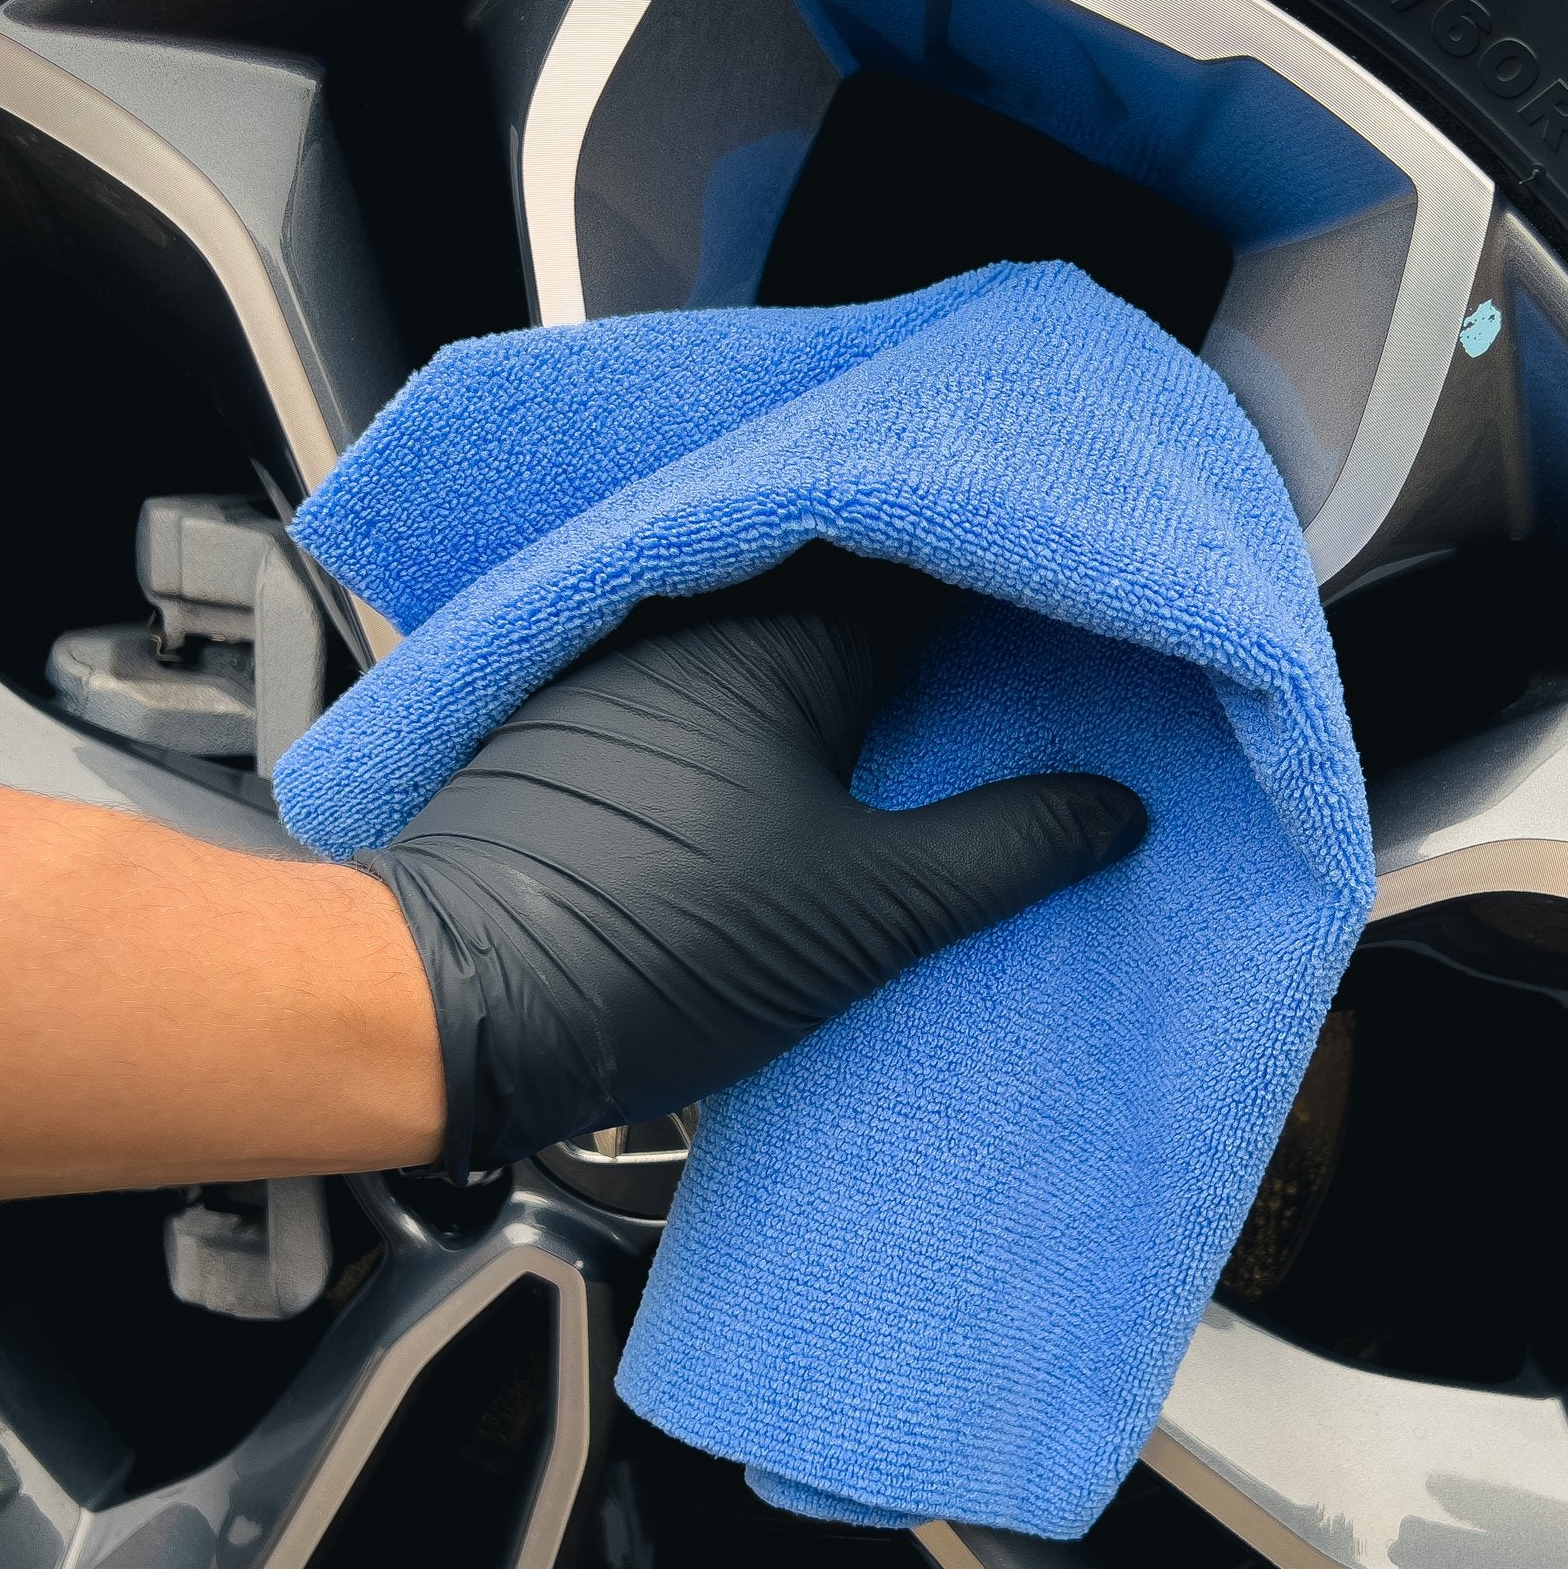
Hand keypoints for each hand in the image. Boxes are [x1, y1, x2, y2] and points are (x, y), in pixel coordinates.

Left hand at [360, 550, 1147, 1178]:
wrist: (454, 1007)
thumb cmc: (655, 944)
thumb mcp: (865, 909)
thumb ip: (1003, 850)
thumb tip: (1113, 811)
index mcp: (780, 631)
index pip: (926, 561)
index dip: (1013, 583)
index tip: (1085, 614)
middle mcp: (698, 619)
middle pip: (855, 590)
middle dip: (946, 627)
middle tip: (1037, 673)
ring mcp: (633, 667)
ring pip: (781, 635)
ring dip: (861, 667)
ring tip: (951, 717)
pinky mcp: (589, 728)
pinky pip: (721, 685)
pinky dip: (786, 708)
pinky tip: (828, 764)